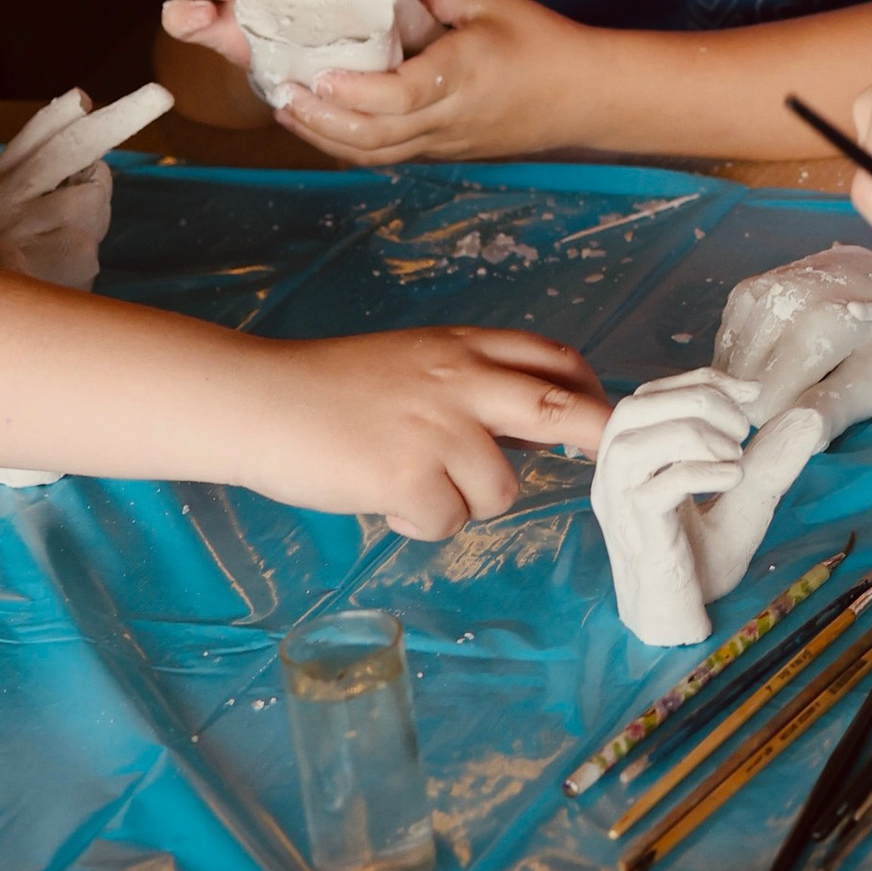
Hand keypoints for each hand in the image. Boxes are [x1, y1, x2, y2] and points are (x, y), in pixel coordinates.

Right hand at [235, 323, 608, 540]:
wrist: (261, 401)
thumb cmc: (329, 388)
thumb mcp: (416, 363)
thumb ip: (473, 387)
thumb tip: (537, 434)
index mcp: (465, 347)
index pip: (553, 359)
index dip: (589, 391)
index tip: (606, 420)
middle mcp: (464, 381)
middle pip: (562, 410)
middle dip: (598, 438)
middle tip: (610, 465)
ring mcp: (440, 430)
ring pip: (501, 490)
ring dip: (467, 503)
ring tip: (415, 488)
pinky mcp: (409, 477)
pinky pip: (448, 521)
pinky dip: (421, 523)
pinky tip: (385, 502)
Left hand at [275, 0, 588, 164]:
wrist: (585, 95)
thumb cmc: (543, 43)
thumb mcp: (492, 3)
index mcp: (461, 78)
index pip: (397, 98)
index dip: (352, 93)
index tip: (318, 75)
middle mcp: (447, 120)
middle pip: (373, 137)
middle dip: (321, 120)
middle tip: (282, 96)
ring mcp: (445, 143)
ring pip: (374, 155)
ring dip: (327, 137)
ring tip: (290, 112)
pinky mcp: (445, 152)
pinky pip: (389, 155)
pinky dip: (350, 143)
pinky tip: (326, 123)